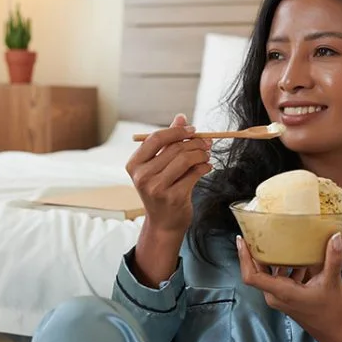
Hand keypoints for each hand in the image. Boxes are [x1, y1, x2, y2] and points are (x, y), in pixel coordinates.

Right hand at [126, 114, 211, 234]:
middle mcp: (142, 176)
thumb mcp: (159, 166)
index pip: (156, 138)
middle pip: (174, 148)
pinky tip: (207, 166)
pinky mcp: (174, 197)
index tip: (192, 130)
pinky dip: (204, 166)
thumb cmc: (161, 191)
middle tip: (206, 143)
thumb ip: (168, 142)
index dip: (177, 131)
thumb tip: (181, 118)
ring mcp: (157, 188)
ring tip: (206, 155)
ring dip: (201, 154)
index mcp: (134, 165)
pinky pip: (195, 173)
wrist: (163, 223)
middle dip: (194, 143)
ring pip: (186, 159)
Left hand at [237, 232, 341, 341]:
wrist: (336, 334)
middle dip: (256, 252)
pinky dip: (286, 266)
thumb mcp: (333, 282)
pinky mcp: (287, 298)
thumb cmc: (332, 312)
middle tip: (258, 232)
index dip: (243, 257)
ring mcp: (280, 298)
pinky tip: (299, 256)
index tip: (241, 240)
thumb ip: (333, 258)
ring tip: (278, 238)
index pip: (251, 276)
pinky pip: (280, 278)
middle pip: (258, 271)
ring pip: (270, 274)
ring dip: (273, 258)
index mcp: (280, 292)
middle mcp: (275, 295)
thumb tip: (335, 235)